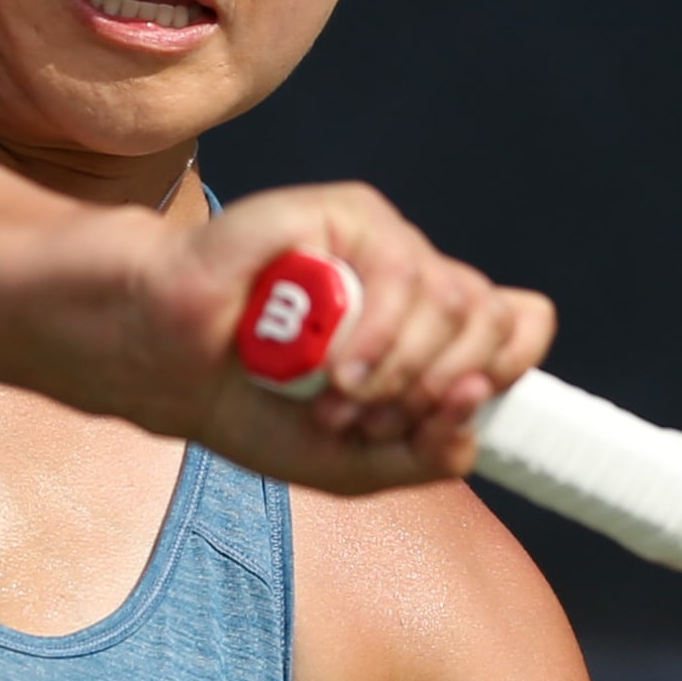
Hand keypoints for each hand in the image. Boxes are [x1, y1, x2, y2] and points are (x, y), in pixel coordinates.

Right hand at [0, 183, 556, 492]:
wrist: (162, 361)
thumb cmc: (250, 405)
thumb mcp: (350, 465)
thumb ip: (423, 457)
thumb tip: (475, 414)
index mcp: (426, 329)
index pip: (520, 327)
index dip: (506, 369)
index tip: (451, 410)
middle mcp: (413, 279)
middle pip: (492, 320)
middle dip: (436, 388)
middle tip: (367, 416)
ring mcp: (382, 245)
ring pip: (457, 300)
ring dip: (400, 373)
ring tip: (336, 397)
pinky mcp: (346, 215)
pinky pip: (406, 270)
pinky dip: (379, 336)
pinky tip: (336, 369)